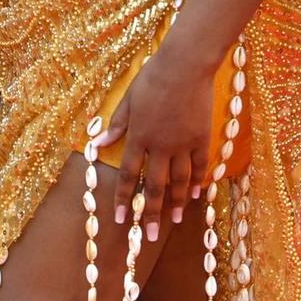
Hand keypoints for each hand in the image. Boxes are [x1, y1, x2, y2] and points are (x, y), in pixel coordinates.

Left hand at [99, 50, 213, 244]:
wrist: (185, 65)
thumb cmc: (152, 77)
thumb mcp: (128, 99)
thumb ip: (117, 124)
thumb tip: (98, 142)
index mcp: (139, 136)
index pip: (130, 175)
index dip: (125, 198)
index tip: (121, 219)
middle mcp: (160, 146)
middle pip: (156, 186)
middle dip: (151, 213)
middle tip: (151, 235)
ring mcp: (183, 144)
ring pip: (179, 181)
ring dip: (176, 203)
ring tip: (175, 221)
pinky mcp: (202, 138)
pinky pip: (200, 166)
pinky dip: (197, 182)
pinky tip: (195, 196)